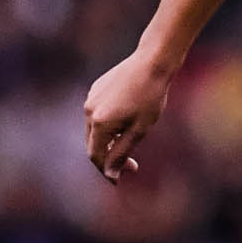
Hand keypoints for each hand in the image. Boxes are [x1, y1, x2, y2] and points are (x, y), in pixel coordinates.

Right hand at [84, 49, 173, 182]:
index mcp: (100, 123)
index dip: (108, 171)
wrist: (152, 63)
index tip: (121, 179)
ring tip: (130, 139)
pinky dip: (107, 124)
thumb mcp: (139, 130)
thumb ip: (121, 153)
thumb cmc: (150, 97)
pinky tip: (126, 121)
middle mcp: (89, 111)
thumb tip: (109, 174)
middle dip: (108, 157)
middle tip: (130, 164)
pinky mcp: (95, 89)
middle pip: (93, 144)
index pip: (96, 156)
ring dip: (108, 141)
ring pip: (94, 129)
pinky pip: (97, 114)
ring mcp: (91, 98)